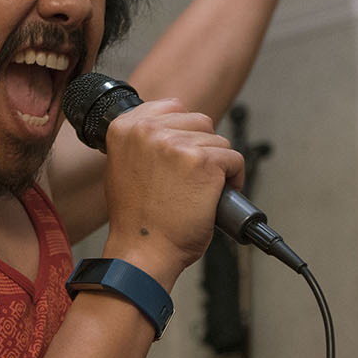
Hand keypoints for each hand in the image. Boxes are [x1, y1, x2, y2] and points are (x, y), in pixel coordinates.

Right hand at [98, 99, 240, 285]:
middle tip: (192, 178)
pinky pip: (234, 159)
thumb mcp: (124, 167)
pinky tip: (219, 194)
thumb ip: (144, 142)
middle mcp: (148, 131)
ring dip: (218, 165)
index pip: (172, 106)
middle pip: (199, 121)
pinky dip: (234, 178)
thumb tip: (172, 129)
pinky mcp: (203, 161)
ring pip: (218, 141)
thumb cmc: (136, 219)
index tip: (183, 153)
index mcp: (125, 128)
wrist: (142, 251)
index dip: (183, 131)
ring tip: (202, 190)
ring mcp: (176, 144)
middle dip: (202, 148)